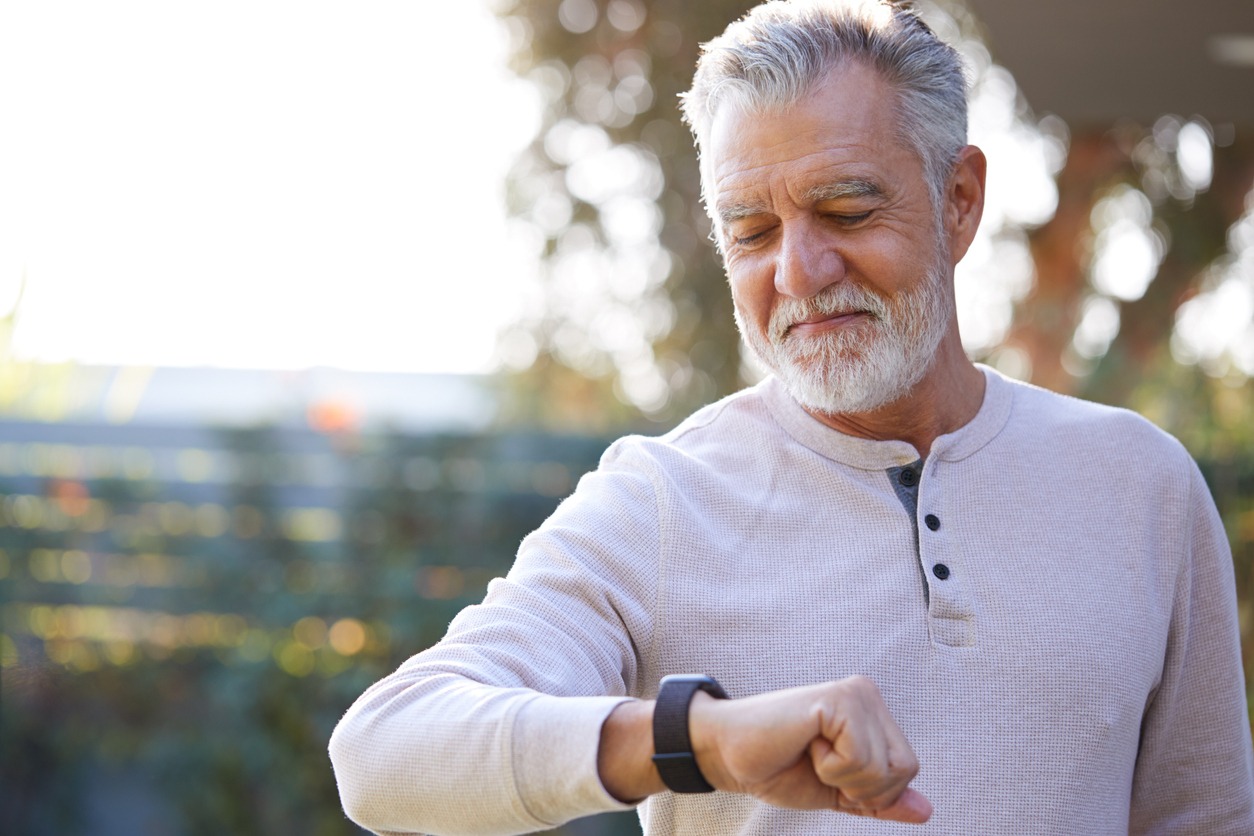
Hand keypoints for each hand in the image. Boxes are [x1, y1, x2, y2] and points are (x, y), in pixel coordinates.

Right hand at [688, 676, 930, 822]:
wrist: (729, 755)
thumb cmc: (779, 768)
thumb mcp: (838, 792)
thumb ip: (879, 800)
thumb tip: (926, 811)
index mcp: (872, 712)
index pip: (907, 769)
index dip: (870, 792)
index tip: (829, 774)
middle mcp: (868, 694)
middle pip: (904, 768)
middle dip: (862, 788)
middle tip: (820, 765)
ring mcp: (854, 693)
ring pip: (882, 768)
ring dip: (841, 779)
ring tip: (810, 752)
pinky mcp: (837, 700)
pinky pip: (859, 759)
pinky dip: (830, 768)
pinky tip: (806, 743)